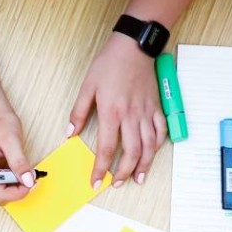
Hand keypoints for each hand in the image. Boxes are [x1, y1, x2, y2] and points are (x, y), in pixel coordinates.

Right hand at [0, 103, 35, 204]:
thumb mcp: (12, 141)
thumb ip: (19, 162)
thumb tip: (28, 181)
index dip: (16, 192)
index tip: (31, 183)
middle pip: (0, 195)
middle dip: (18, 189)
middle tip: (32, 177)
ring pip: (3, 190)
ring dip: (17, 184)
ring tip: (27, 170)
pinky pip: (4, 182)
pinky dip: (15, 178)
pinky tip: (21, 169)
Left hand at [71, 36, 164, 188]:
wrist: (134, 47)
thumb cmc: (109, 64)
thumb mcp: (87, 86)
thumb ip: (79, 111)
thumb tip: (71, 132)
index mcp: (111, 112)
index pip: (107, 148)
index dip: (101, 168)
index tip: (95, 181)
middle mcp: (131, 117)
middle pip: (131, 153)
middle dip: (123, 173)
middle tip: (116, 184)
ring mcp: (146, 113)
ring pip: (148, 147)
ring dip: (144, 166)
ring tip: (137, 178)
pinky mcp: (156, 108)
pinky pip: (160, 132)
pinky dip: (157, 146)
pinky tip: (152, 154)